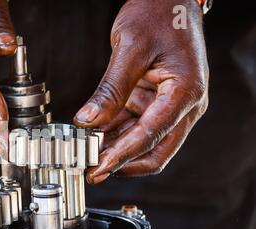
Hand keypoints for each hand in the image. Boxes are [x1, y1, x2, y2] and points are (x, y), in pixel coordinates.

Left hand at [74, 0, 208, 183]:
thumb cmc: (158, 13)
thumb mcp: (130, 49)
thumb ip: (110, 89)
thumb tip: (88, 121)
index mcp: (185, 92)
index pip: (151, 136)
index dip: (122, 156)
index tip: (98, 169)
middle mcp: (182, 105)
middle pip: (155, 151)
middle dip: (123, 163)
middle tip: (92, 171)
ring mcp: (169, 105)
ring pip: (142, 142)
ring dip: (114, 150)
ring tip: (86, 154)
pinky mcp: (154, 102)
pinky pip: (134, 126)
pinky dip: (114, 133)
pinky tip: (92, 136)